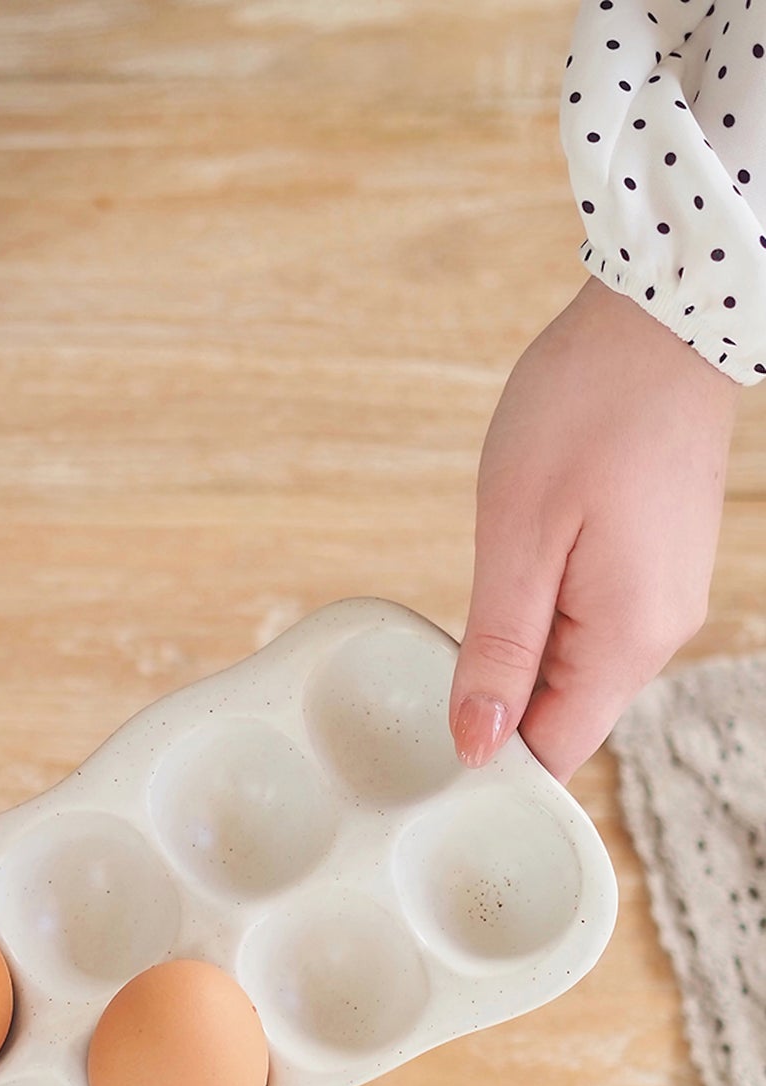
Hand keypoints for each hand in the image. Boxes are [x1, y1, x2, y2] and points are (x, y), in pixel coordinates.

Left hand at [450, 276, 740, 780]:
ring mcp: (661, 602)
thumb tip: (476, 745)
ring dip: (517, 660)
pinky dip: (543, 622)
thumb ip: (496, 650)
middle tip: (434, 672)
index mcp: (626, 639)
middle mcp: (657, 635)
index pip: (554, 752)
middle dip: (497, 711)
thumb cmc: (587, 408)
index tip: (428, 741)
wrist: (664, 318)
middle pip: (563, 718)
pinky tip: (516, 580)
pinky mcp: (653, 570)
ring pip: (573, 673)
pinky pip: (590, 628)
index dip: (489, 759)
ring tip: (478, 610)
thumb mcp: (517, 536)